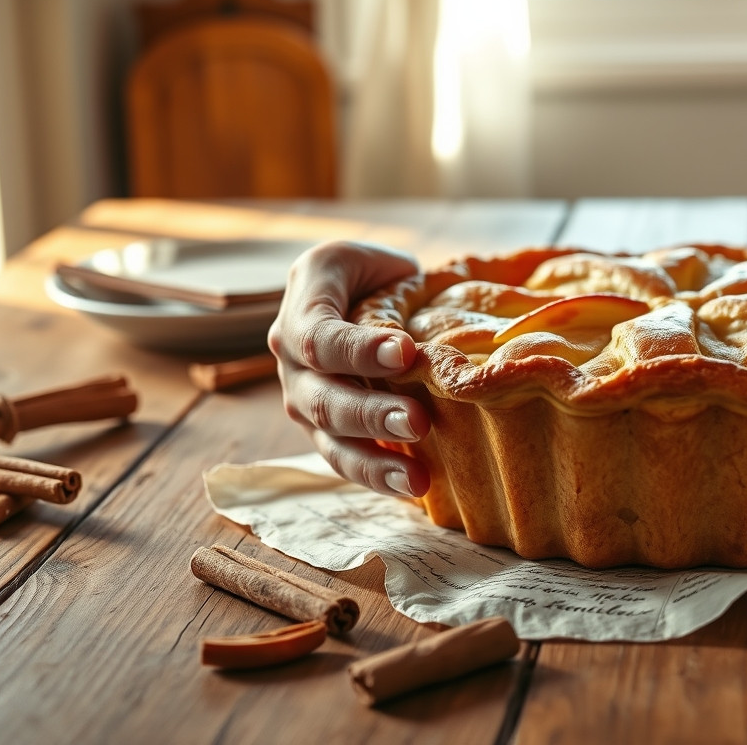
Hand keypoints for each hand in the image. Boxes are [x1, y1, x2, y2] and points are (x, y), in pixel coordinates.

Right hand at [267, 241, 430, 496]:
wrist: (362, 294)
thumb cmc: (380, 273)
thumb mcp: (381, 259)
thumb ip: (400, 280)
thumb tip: (455, 317)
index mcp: (304, 305)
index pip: (321, 336)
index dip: (359, 350)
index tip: (407, 353)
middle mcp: (291, 356)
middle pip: (323, 397)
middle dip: (371, 414)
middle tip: (418, 421)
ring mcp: (304, 397)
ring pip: (330, 437)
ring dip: (374, 460)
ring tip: (417, 477)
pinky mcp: (324, 430)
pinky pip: (343, 459)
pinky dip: (377, 476)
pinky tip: (413, 487)